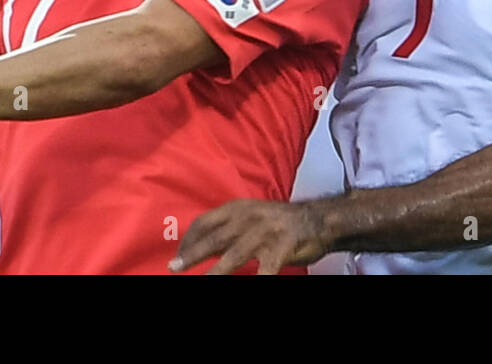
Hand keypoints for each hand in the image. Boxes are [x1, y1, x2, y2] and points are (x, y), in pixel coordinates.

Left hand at [170, 199, 330, 274]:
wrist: (317, 218)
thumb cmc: (279, 221)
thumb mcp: (250, 216)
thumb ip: (227, 229)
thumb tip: (200, 248)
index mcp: (238, 208)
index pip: (204, 222)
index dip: (188, 239)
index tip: (178, 255)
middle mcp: (248, 218)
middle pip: (213, 238)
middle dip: (192, 255)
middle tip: (175, 268)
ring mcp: (265, 232)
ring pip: (234, 256)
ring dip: (216, 272)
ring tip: (204, 282)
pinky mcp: (282, 247)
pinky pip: (266, 271)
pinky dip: (259, 279)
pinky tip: (256, 283)